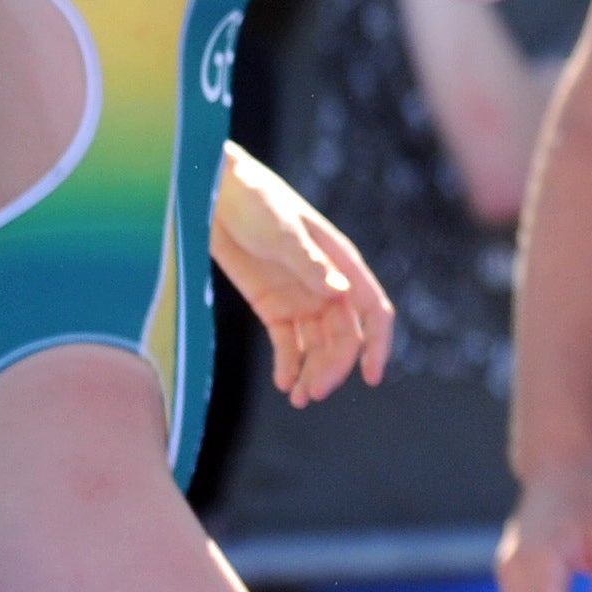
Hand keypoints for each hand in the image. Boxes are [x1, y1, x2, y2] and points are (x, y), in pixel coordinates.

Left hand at [212, 149, 393, 405]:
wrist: (214, 193)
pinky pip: (287, 342)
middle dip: (334, 367)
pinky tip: (283, 383)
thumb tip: (340, 294)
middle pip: (344, 337)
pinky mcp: (272, 305)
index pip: (373, 312)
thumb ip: (310, 264)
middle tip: (315, 394)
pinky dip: (288, 363)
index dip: (378, 345)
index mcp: (342, 265)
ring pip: (317, 345)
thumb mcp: (282, 232)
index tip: (371, 378)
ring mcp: (301, 297)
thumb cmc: (256, 202)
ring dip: (313, 372)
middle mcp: (327, 286)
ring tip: (299, 398)